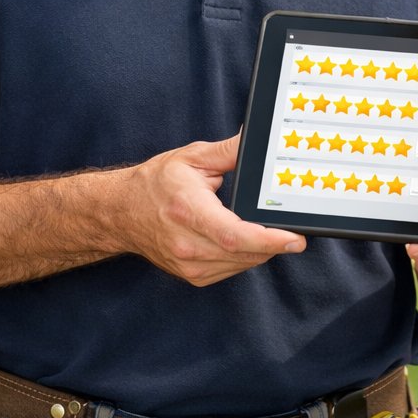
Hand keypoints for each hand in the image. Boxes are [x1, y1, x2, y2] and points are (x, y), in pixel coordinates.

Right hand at [121, 134, 304, 285]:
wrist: (121, 212)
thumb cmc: (155, 183)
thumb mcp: (192, 157)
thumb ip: (229, 151)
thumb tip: (259, 142)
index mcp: (188, 211)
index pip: (234, 235)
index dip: (268, 240)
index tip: (295, 238)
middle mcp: (186, 244)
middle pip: (244, 253)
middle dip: (275, 243)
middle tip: (296, 230)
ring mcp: (188, 265)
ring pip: (242, 264)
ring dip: (263, 250)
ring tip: (273, 231)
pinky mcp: (192, 276)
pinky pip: (232, 269)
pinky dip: (247, 256)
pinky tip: (250, 240)